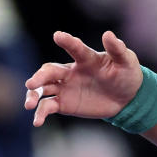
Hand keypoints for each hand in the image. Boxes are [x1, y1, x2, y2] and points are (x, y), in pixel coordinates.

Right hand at [24, 30, 143, 126]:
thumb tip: (109, 34)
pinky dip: (41, 113)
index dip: (68, 42)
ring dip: (33, 95)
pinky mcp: (64, 103)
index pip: (75, 49)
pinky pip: (48, 106)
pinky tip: (38, 122)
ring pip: (43, 88)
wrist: (127, 98)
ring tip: (29, 105)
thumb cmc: (126, 74)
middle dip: (39, 77)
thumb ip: (117, 49)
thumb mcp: (126, 61)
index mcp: (85, 58)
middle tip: (31, 84)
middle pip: (50, 71)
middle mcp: (70, 71)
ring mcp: (65, 87)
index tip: (58, 36)